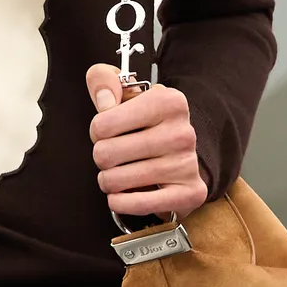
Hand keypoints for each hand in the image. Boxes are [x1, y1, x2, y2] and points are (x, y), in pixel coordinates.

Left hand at [84, 65, 207, 217]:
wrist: (182, 156)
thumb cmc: (147, 126)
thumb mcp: (125, 95)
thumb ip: (104, 81)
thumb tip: (104, 100)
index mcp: (167, 101)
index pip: (102, 124)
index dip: (97, 132)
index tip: (109, 132)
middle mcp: (182, 131)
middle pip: (105, 154)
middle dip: (101, 158)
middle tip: (114, 156)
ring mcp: (186, 164)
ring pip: (115, 181)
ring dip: (109, 181)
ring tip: (121, 174)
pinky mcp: (189, 193)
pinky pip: (136, 205)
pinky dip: (120, 202)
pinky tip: (123, 195)